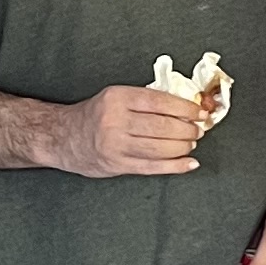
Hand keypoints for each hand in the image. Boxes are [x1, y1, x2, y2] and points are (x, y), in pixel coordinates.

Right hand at [46, 84, 209, 178]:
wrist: (65, 138)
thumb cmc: (96, 115)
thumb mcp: (116, 97)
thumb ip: (146, 101)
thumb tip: (185, 107)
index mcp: (118, 98)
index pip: (160, 101)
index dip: (185, 108)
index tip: (200, 112)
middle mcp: (115, 121)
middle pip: (164, 126)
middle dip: (187, 129)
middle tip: (197, 130)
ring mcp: (116, 145)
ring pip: (161, 148)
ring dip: (183, 146)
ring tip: (191, 143)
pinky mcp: (118, 164)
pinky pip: (153, 167)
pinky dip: (176, 166)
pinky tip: (190, 163)